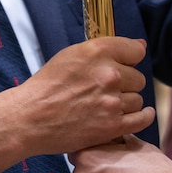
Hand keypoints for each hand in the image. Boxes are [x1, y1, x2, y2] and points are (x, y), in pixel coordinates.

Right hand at [0, 37, 154, 172]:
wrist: (29, 118)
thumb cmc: (47, 86)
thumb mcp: (71, 55)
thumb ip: (106, 49)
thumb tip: (141, 46)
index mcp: (98, 52)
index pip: (136, 51)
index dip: (129, 59)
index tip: (123, 65)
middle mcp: (109, 74)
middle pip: (138, 77)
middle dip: (125, 83)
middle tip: (106, 90)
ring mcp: (112, 101)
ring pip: (137, 99)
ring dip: (125, 103)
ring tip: (106, 106)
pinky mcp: (112, 126)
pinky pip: (142, 119)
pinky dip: (142, 117)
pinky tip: (135, 115)